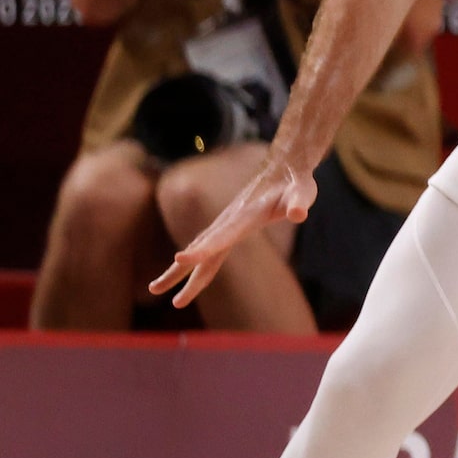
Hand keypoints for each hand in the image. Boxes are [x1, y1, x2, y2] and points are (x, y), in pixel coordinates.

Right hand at [150, 154, 315, 308]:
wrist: (283, 166)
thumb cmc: (295, 182)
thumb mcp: (303, 191)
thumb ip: (299, 202)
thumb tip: (299, 213)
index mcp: (245, 216)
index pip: (221, 236)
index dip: (203, 249)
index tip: (180, 258)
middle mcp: (229, 220)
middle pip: (201, 250)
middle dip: (178, 271)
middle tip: (154, 290)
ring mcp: (227, 223)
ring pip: (199, 249)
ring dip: (178, 270)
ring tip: (155, 289)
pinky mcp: (230, 225)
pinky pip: (207, 246)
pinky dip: (193, 261)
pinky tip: (180, 270)